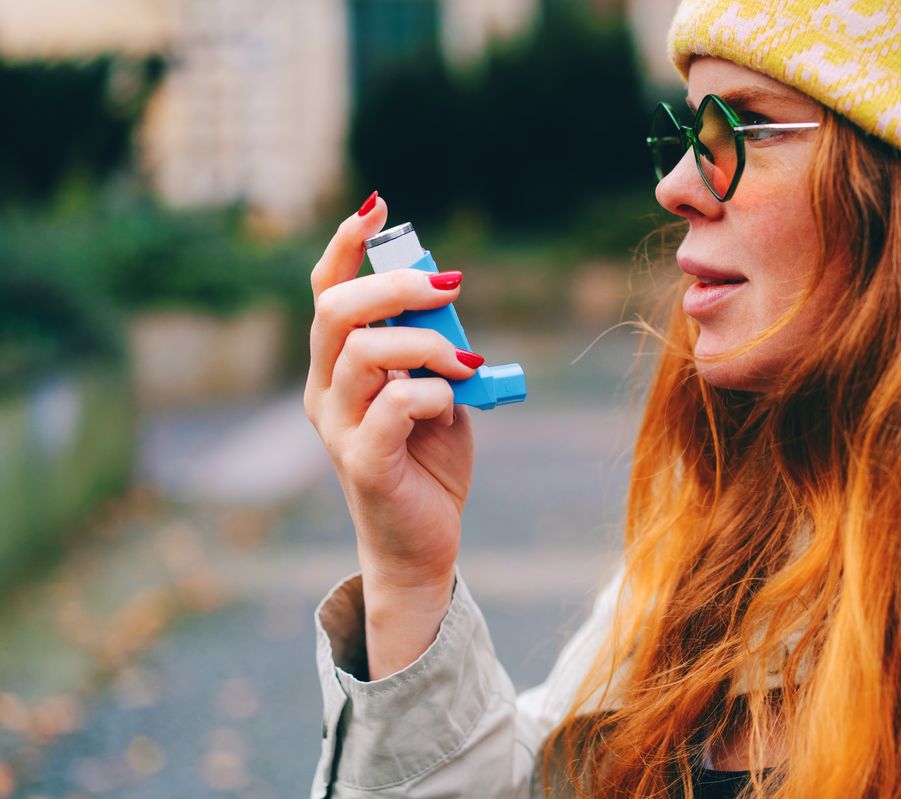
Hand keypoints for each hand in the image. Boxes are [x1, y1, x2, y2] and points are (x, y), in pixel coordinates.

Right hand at [304, 194, 477, 608]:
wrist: (422, 540)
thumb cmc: (428, 460)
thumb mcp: (438, 388)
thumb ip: (434, 346)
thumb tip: (443, 295)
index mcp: (338, 368)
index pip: (327, 292)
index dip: (345, 246)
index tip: (377, 207)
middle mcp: (325, 391)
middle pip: (335, 311)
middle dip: (395, 286)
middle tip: (449, 287)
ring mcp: (338, 427)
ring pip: (365, 352)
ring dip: (427, 344)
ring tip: (464, 364)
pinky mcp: (363, 461)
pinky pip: (396, 404)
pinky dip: (433, 393)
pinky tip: (449, 408)